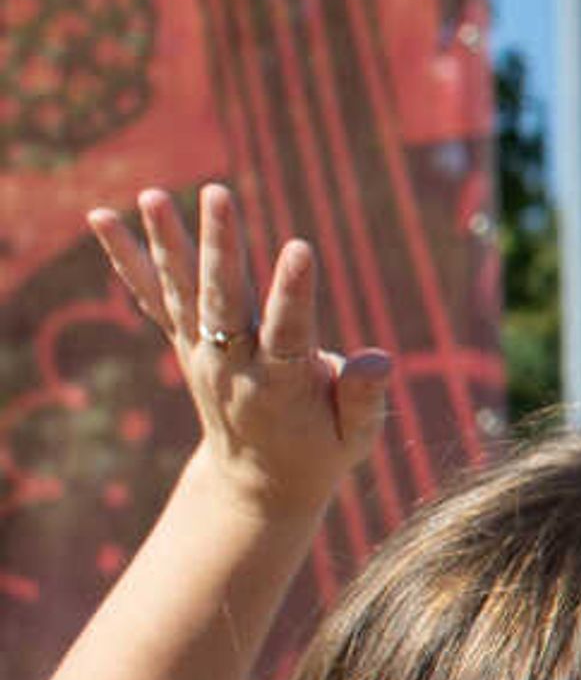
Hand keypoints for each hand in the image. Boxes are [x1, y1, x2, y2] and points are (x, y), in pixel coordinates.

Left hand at [86, 184, 391, 519]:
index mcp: (280, 387)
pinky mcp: (184, 343)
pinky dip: (126, 257)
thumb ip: (365, 398)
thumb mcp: (356, 437)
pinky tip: (102, 218)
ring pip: (182, 291)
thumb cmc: (320, 452)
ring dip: (167, 240)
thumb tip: (379, 360)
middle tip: (219, 195)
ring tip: (151, 194)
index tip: (302, 248)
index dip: (295, 292)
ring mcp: (201, 353)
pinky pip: (152, 296)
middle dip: (221, 246)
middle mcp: (231, 366)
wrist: (255, 485)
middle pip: (223, 301)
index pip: (288, 333)